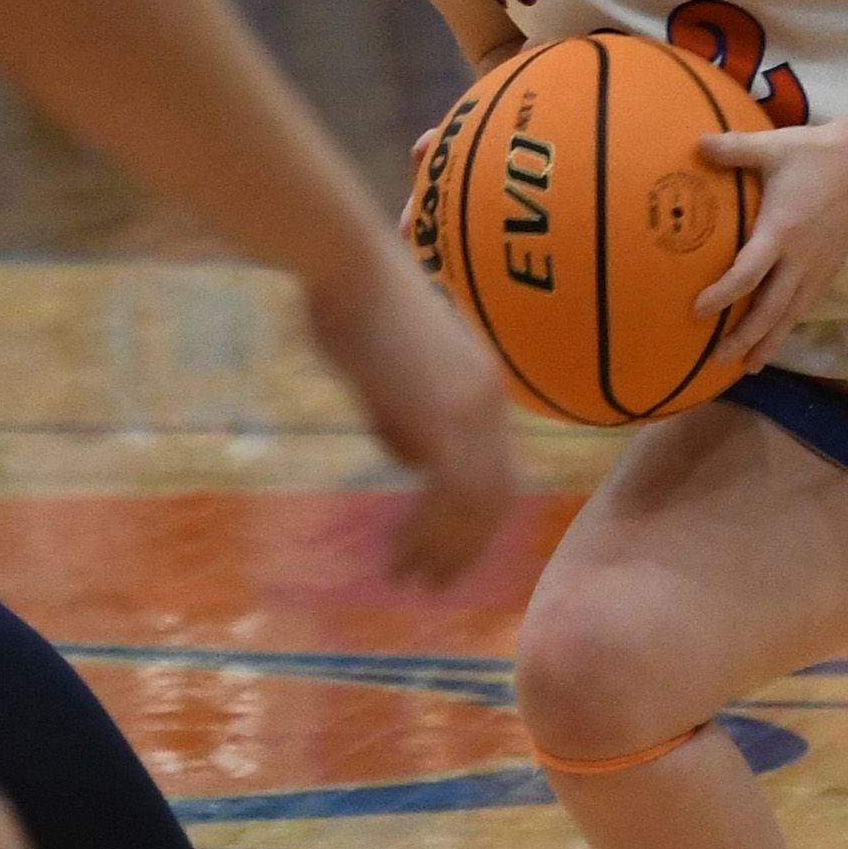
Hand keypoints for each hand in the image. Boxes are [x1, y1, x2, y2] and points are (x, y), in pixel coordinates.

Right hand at [306, 243, 518, 586]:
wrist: (348, 264)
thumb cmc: (353, 303)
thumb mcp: (386, 374)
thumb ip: (404, 419)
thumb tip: (413, 463)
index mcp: (481, 386)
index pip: (498, 470)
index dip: (476, 520)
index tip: (446, 553)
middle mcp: (490, 402)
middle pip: (499, 496)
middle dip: (467, 546)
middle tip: (433, 584)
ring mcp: (473, 410)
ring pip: (478, 504)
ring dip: (445, 549)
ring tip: (410, 581)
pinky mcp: (445, 418)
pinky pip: (450, 496)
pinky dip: (428, 534)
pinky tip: (398, 554)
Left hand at [693, 120, 847, 370]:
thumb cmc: (816, 153)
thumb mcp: (772, 147)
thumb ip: (733, 149)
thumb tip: (696, 144)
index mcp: (781, 231)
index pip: (749, 273)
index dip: (724, 294)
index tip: (699, 310)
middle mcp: (800, 258)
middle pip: (771, 309)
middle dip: (746, 337)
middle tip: (720, 360)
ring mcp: (819, 266)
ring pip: (792, 314)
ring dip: (769, 341)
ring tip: (749, 365)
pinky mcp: (832, 266)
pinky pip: (807, 303)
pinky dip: (789, 324)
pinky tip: (778, 334)